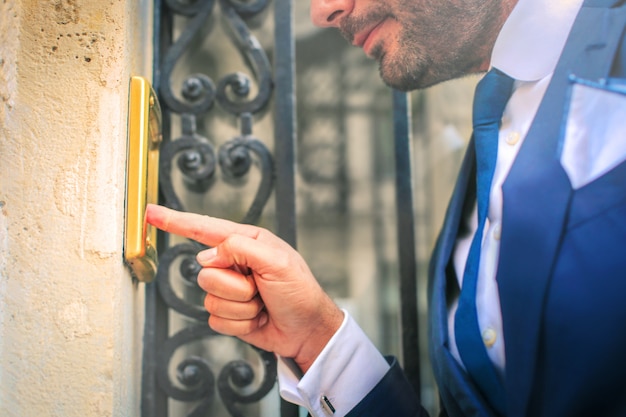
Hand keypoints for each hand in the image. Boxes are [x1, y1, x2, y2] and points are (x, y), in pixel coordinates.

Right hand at [145, 204, 343, 372]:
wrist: (307, 329)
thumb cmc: (300, 291)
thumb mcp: (277, 261)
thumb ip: (240, 248)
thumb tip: (206, 256)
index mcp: (246, 242)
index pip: (203, 228)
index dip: (175, 221)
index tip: (150, 212)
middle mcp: (234, 263)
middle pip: (205, 273)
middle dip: (235, 287)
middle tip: (260, 289)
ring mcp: (228, 290)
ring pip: (210, 299)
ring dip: (241, 307)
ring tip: (262, 304)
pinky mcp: (227, 313)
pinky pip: (215, 319)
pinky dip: (239, 323)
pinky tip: (257, 319)